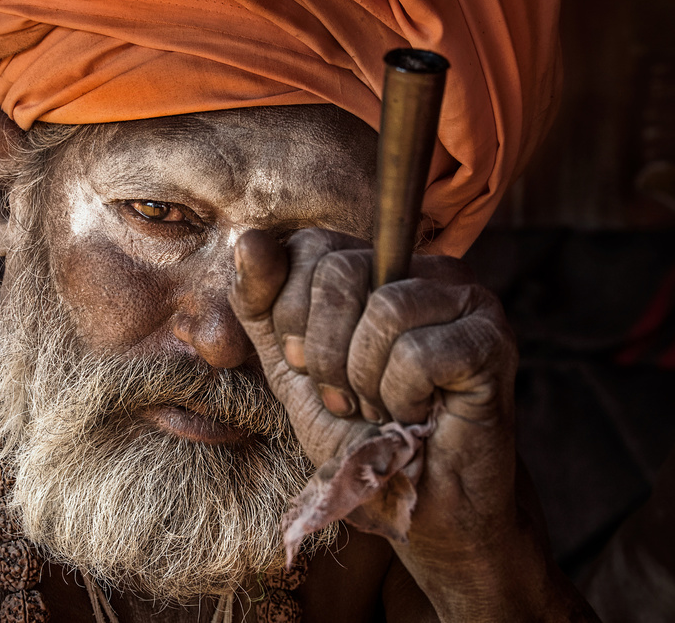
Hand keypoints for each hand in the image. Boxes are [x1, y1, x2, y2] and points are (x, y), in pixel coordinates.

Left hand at [230, 228, 528, 609]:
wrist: (412, 504)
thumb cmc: (354, 434)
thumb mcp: (289, 367)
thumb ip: (263, 304)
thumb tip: (250, 239)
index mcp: (373, 267)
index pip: (310, 245)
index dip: (290, 314)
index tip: (305, 367)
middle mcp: (422, 268)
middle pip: (340, 270)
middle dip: (324, 354)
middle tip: (346, 398)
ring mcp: (465, 299)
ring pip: (382, 309)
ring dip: (365, 381)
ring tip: (383, 408)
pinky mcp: (492, 340)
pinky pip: (419, 353)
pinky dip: (403, 398)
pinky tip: (419, 415)